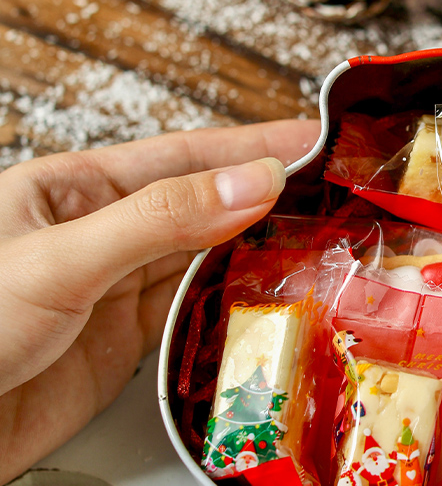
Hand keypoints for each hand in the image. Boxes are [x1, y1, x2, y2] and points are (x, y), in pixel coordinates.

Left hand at [0, 119, 319, 482]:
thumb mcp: (62, 259)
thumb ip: (159, 219)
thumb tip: (253, 182)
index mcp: (76, 191)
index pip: (183, 158)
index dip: (251, 147)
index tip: (314, 139)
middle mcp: (103, 236)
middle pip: (202, 206)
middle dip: (266, 196)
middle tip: (336, 193)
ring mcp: (116, 292)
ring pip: (203, 262)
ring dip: (259, 252)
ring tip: (320, 242)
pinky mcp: (125, 346)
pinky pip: (193, 314)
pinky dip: (236, 305)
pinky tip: (270, 298)